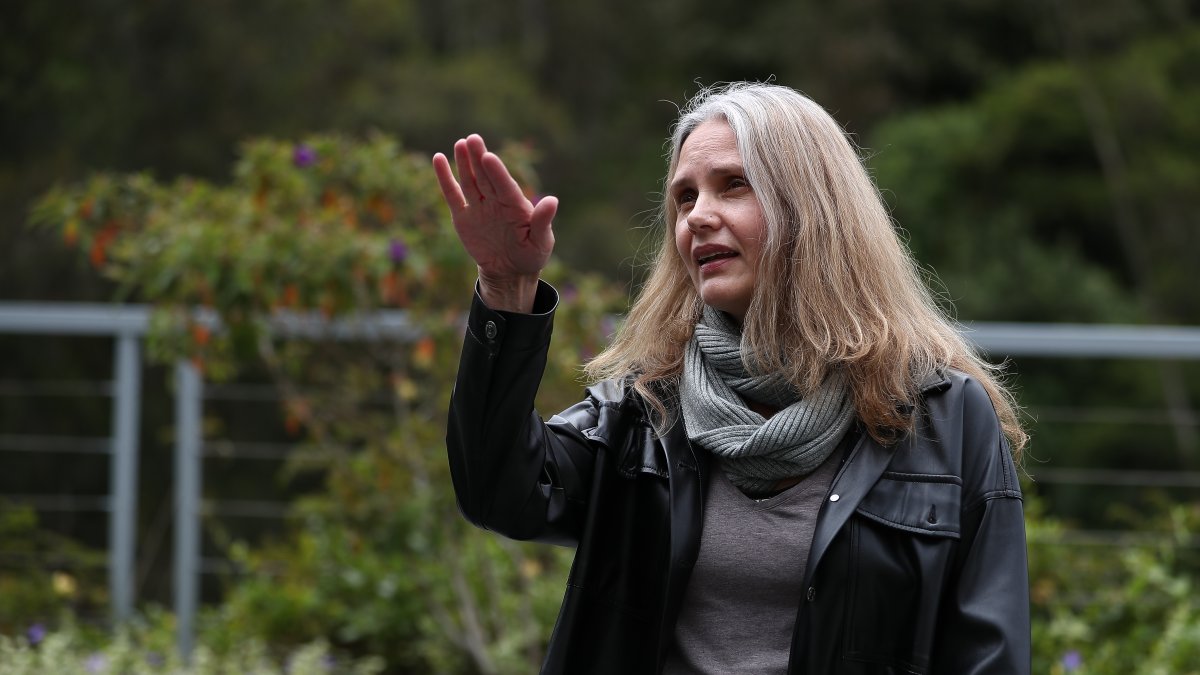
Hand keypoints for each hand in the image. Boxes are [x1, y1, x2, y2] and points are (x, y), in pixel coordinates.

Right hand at [433, 134, 557, 311]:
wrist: (510, 271)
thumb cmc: (531, 254)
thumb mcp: (541, 241)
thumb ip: (543, 221)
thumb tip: (553, 201)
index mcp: (516, 205)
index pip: (505, 185)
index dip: (497, 172)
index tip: (489, 157)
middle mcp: (496, 201)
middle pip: (485, 177)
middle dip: (478, 159)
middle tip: (472, 139)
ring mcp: (479, 207)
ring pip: (469, 181)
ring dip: (464, 163)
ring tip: (460, 144)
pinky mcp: (463, 216)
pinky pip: (452, 195)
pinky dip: (445, 178)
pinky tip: (439, 159)